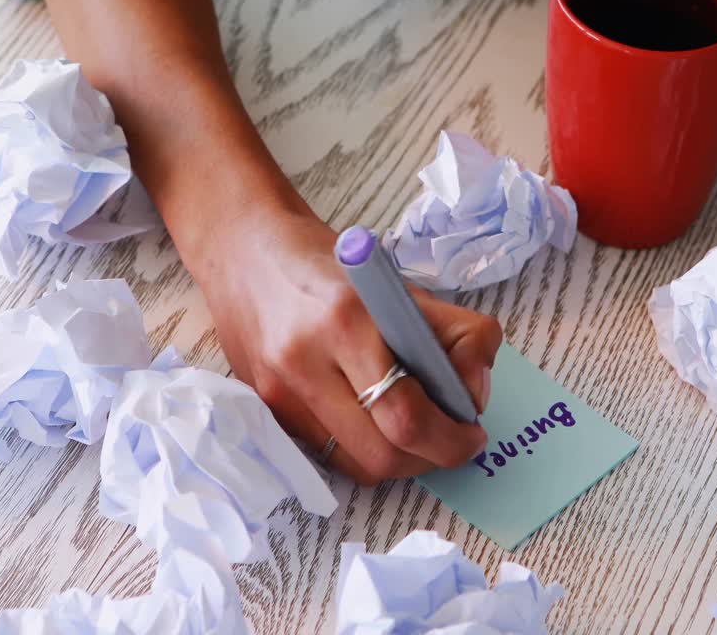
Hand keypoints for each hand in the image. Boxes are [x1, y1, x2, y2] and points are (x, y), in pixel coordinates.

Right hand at [194, 209, 500, 485]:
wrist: (242, 250)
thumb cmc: (329, 265)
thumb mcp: (399, 285)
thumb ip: (452, 333)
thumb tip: (474, 392)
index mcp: (346, 320)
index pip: (406, 412)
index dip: (451, 437)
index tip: (473, 431)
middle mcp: (305, 361)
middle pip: (383, 454)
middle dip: (432, 456)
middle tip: (455, 440)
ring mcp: (279, 392)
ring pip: (356, 465)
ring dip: (401, 460)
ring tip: (419, 432)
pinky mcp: (264, 408)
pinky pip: (328, 454)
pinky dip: (364, 448)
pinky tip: (376, 423)